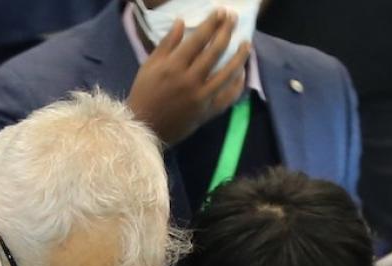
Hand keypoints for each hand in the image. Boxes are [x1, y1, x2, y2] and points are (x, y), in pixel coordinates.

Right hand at [126, 12, 251, 146]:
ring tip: (246, 44)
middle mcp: (190, 80)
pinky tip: (241, 73)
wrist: (145, 127)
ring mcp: (201, 97)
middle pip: (215, 52)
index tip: (221, 11)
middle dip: (226, 32)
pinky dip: (236, 85)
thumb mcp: (150, 65)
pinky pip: (228, 97)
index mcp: (174, 66)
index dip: (212, 23)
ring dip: (240, 57)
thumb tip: (182, 21)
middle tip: (233, 19)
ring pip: (227, 74)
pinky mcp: (207, 112)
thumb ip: (167, 43)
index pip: (199, 39)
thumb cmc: (145, 93)